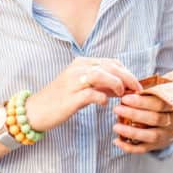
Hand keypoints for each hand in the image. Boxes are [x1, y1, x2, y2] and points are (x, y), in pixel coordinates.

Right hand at [25, 57, 140, 132]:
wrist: (35, 111)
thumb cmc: (61, 99)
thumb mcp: (83, 87)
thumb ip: (101, 85)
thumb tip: (122, 87)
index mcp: (82, 63)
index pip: (111, 62)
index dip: (127, 72)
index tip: (136, 84)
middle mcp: (78, 68)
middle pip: (110, 67)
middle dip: (128, 77)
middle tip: (138, 90)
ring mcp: (73, 82)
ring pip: (101, 75)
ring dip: (116, 84)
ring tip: (122, 94)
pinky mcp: (70, 97)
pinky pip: (91, 94)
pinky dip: (101, 98)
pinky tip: (104, 103)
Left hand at [112, 69, 172, 153]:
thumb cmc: (170, 92)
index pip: (161, 104)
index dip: (143, 102)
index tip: (125, 98)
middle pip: (155, 120)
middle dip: (134, 115)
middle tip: (117, 109)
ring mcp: (168, 135)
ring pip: (151, 136)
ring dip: (132, 132)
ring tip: (116, 126)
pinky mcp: (159, 145)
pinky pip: (145, 148)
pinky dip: (130, 147)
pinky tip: (117, 141)